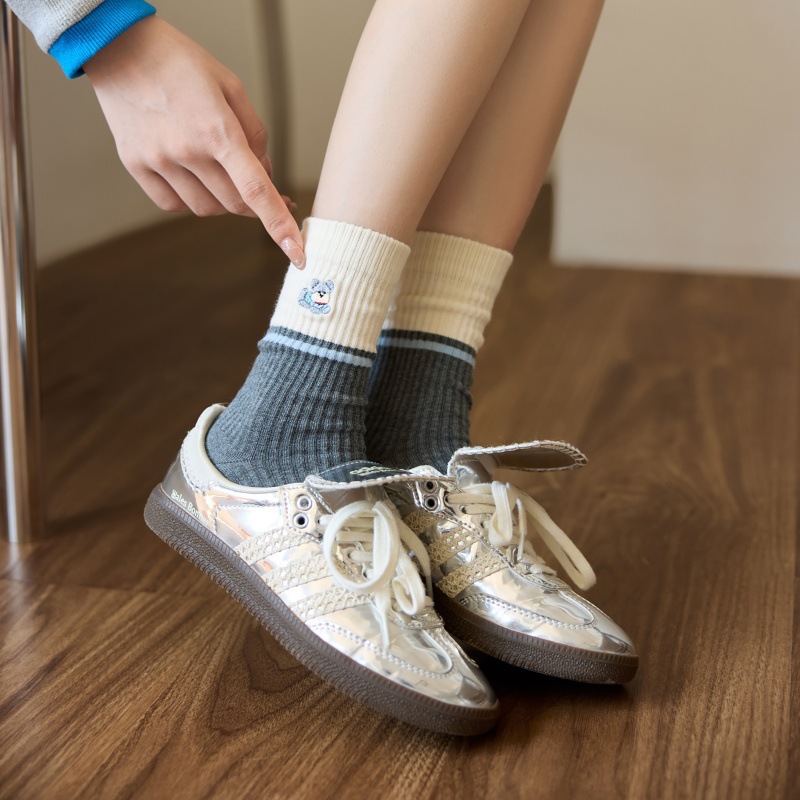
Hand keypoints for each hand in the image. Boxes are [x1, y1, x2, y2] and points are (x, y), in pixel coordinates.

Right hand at [84, 16, 304, 267]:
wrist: (119, 47)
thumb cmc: (182, 64)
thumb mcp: (232, 88)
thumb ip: (255, 136)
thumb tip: (265, 177)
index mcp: (218, 131)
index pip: (256, 191)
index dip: (280, 225)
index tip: (298, 253)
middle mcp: (187, 151)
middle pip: (235, 205)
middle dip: (252, 200)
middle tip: (253, 177)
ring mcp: (158, 161)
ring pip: (207, 210)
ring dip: (221, 199)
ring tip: (213, 164)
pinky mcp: (135, 166)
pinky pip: (173, 205)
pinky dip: (190, 198)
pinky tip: (188, 172)